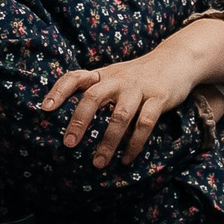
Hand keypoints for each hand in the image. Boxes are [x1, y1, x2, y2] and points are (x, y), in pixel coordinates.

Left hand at [39, 35, 217, 167]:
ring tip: (99, 163)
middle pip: (93, 97)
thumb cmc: (140, 75)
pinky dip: (135, 143)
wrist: (177, 60)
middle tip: (69, 144)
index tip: (45, 109)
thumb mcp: (115, 75)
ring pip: (120, 116)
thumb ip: (96, 90)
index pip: (75, 77)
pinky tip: (127, 159)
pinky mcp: (159, 98)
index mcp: (104, 75)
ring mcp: (139, 88)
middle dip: (79, 122)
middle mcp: (118, 79)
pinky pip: (145, 123)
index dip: (59, 91)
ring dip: (108, 141)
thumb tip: (71, 119)